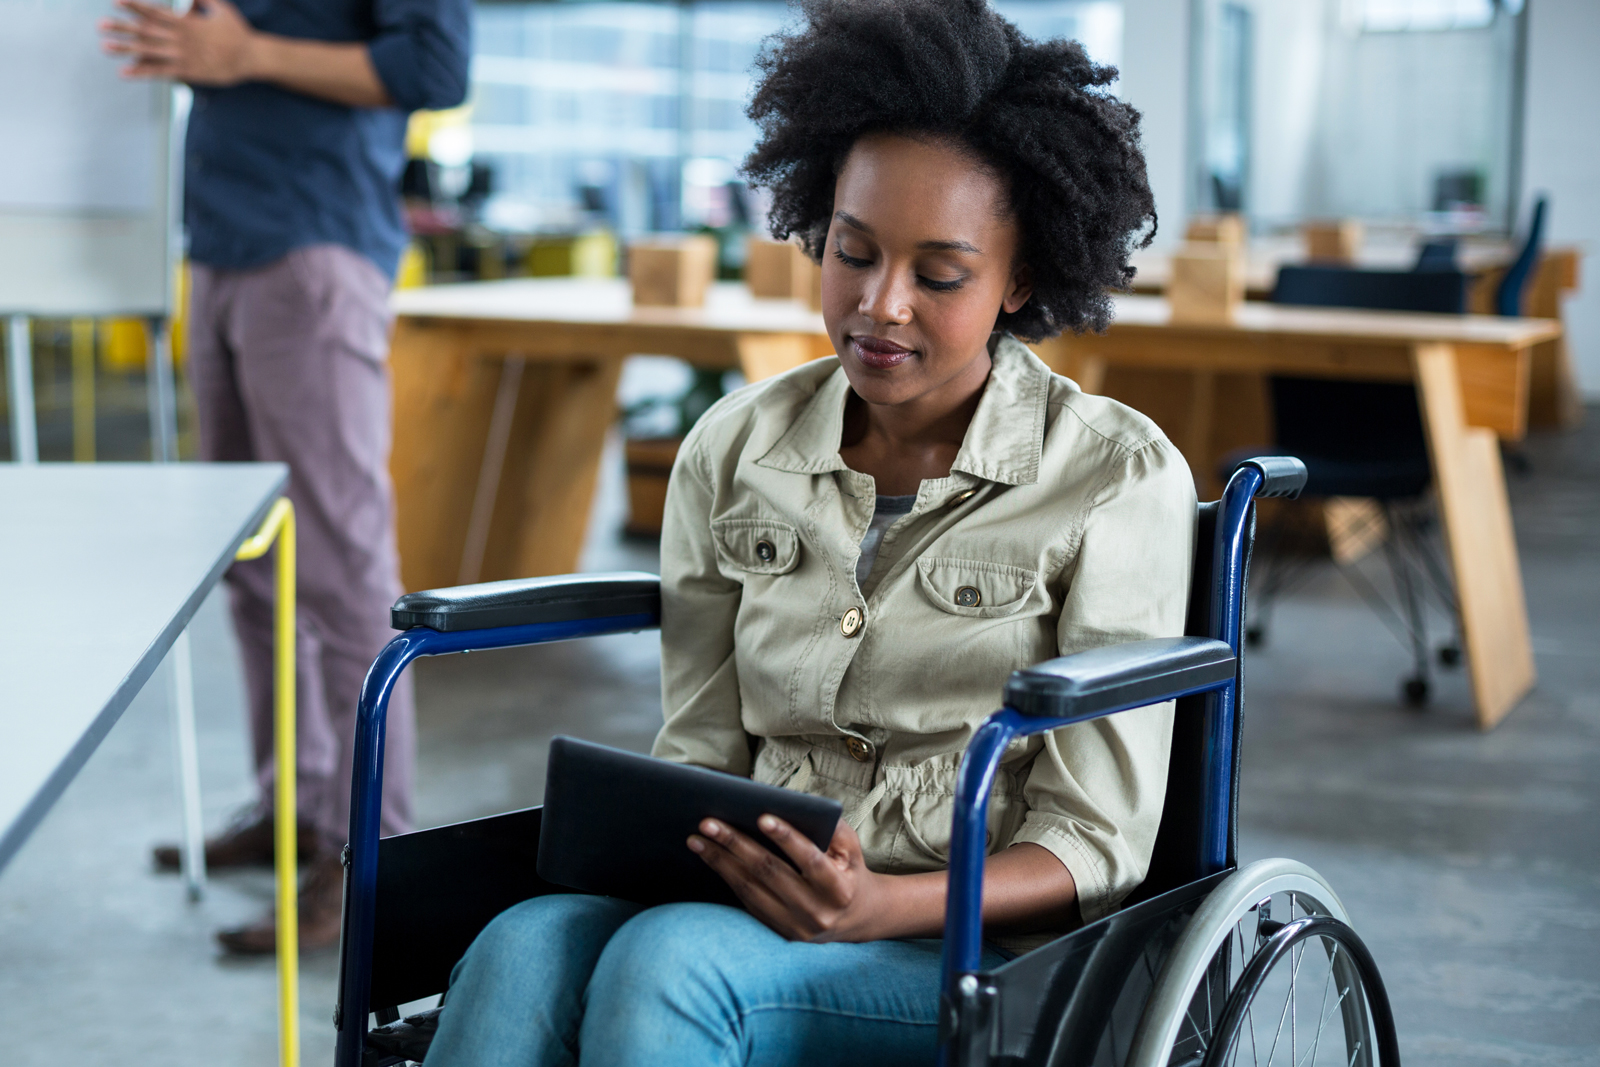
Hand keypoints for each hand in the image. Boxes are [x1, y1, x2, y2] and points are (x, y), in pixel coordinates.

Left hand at [99, 0, 258, 85]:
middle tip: (101, 25)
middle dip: (122, 27)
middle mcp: (181, 38)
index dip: (134, 6)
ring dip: (126, 49)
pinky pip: (160, 72)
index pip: (154, 11)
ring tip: (105, 46)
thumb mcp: (221, 8)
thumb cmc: (237, 32)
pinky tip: (125, 72)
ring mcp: (183, 56)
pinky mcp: (188, 72)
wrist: (251, 58)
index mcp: (186, 22)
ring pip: (149, 51)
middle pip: (146, 31)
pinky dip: (142, 72)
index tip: (116, 2)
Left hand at [689, 815, 900, 941]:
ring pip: (750, 889)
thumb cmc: (849, 870)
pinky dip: (727, 877)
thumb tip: (795, 805)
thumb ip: (831, 827)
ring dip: (720, 861)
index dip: (787, 838)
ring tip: (697, 839)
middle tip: (708, 822)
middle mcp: (816, 911)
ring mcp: (794, 926)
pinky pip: (747, 901)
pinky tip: (710, 858)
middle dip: (736, 844)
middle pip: (770, 873)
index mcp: (839, 889)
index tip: (762, 816)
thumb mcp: (851, 848)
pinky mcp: (778, 932)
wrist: (855, 918)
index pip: (810, 859)